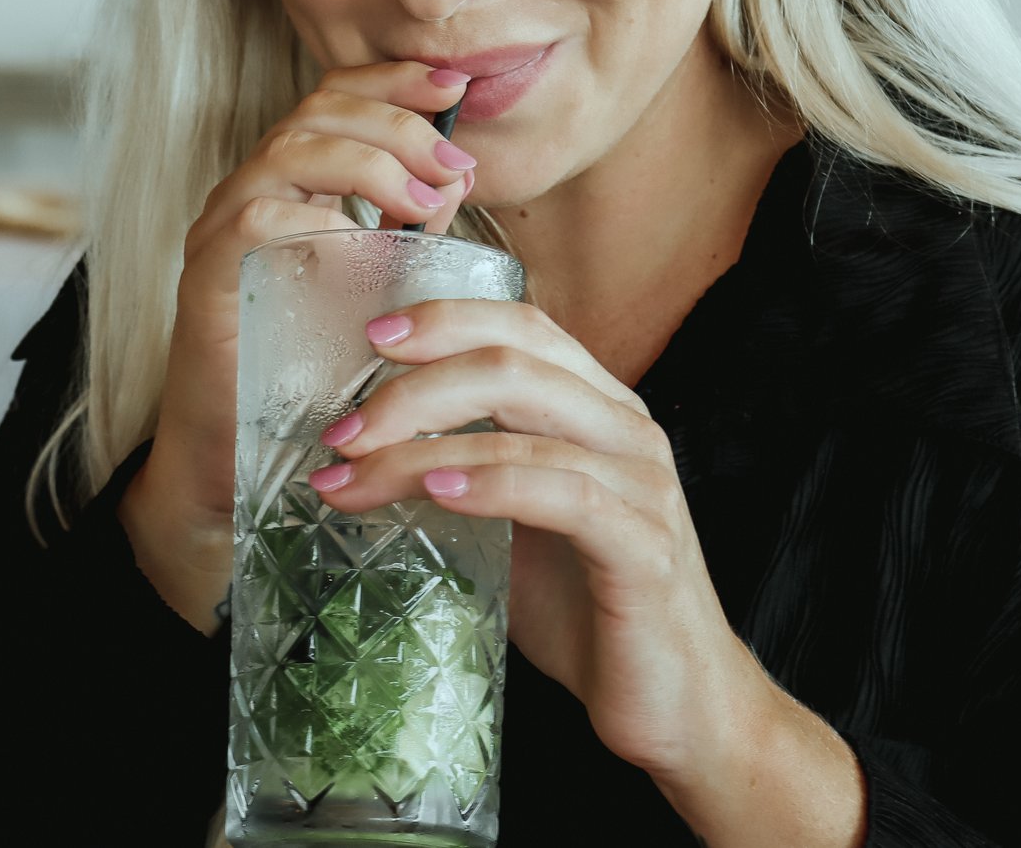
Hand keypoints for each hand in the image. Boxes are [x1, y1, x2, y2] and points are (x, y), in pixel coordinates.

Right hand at [117, 62, 474, 632]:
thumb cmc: (308, 371)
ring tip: (421, 202)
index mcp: (293, 181)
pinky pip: (257, 219)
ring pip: (288, 150)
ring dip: (367, 164)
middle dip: (395, 122)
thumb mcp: (377, 282)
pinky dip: (319, 223)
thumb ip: (411, 225)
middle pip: (317, 109)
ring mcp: (223, 227)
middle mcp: (252, 189)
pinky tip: (366, 251)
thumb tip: (457, 172)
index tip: (454, 84)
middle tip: (451, 162)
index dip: (393, 79)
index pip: (336, 95)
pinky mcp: (209, 275)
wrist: (235, 454)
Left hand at [301, 298, 776, 788]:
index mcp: (599, 408)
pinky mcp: (645, 547)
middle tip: (342, 432)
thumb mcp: (518, 525)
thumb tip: (362, 457)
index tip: (371, 337)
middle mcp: (627, 430)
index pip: (523, 325)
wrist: (677, 701)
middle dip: (413, 388)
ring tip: (354, 477)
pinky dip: (492, 484)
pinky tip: (437, 493)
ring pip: (523, 426)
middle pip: (513, 362)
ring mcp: (642, 486)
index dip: (446, 319)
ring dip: (422, 447)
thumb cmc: (591, 610)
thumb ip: (466, 476)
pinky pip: (563, 494)